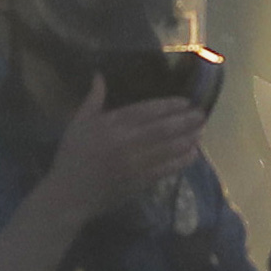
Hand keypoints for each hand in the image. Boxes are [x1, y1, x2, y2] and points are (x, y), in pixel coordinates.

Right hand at [31, 78, 206, 219]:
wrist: (69, 194)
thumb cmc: (72, 156)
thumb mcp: (77, 123)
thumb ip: (93, 99)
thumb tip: (99, 75)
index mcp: (111, 125)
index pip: (146, 111)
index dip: (168, 106)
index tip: (185, 101)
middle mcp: (126, 142)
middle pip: (162, 129)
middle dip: (185, 121)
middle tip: (202, 115)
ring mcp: (134, 163)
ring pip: (167, 149)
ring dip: (187, 139)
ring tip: (201, 132)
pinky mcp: (139, 182)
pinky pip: (165, 169)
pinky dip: (180, 161)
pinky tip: (193, 155)